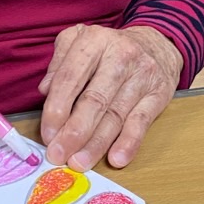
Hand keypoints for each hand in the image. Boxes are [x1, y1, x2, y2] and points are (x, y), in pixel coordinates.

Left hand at [38, 24, 182, 170]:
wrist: (156, 44)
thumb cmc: (108, 49)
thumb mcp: (78, 41)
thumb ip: (59, 64)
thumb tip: (45, 91)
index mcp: (94, 41)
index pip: (70, 77)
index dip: (56, 108)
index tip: (47, 134)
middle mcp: (120, 55)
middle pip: (94, 99)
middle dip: (74, 132)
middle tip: (58, 155)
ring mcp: (142, 75)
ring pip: (116, 115)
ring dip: (96, 144)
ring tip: (79, 162)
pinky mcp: (158, 94)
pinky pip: (141, 122)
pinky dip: (129, 143)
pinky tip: (116, 159)